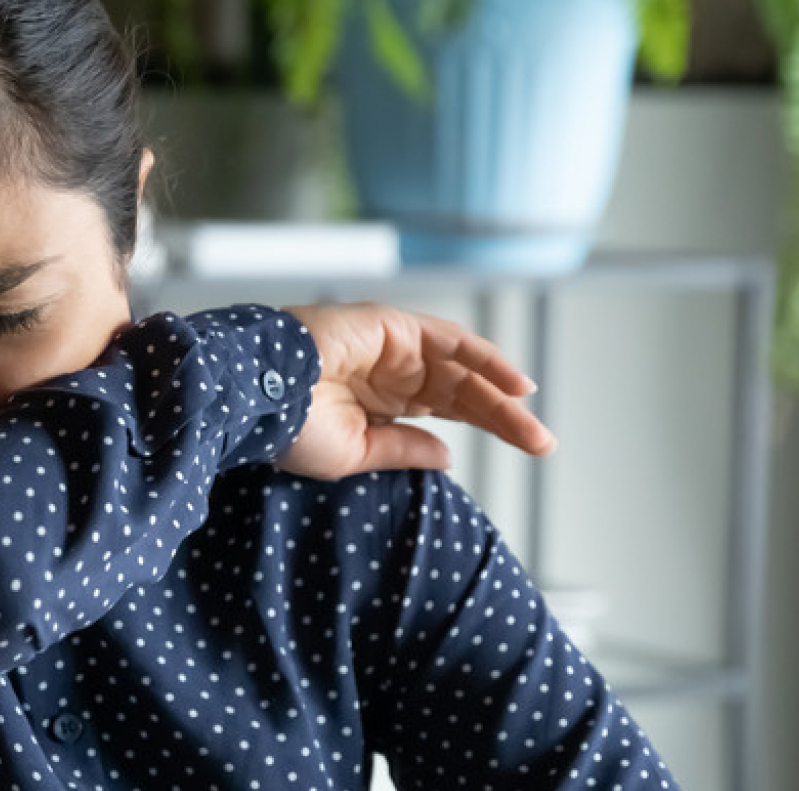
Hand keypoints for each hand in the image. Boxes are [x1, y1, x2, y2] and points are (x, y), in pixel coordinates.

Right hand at [275, 302, 555, 481]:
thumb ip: (403, 449)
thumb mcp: (355, 453)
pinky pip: (450, 342)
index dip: (486, 426)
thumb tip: (448, 456)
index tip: (527, 447)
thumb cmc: (288, 429)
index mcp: (378, 402)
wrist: (256, 396)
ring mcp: (392, 346)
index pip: (444, 411)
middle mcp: (390, 371)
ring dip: (500, 393)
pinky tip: (514, 383)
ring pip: (461, 369)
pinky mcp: (392, 325)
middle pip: (460, 392)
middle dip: (502, 416)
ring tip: (532, 422)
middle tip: (542, 444)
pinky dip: (484, 358)